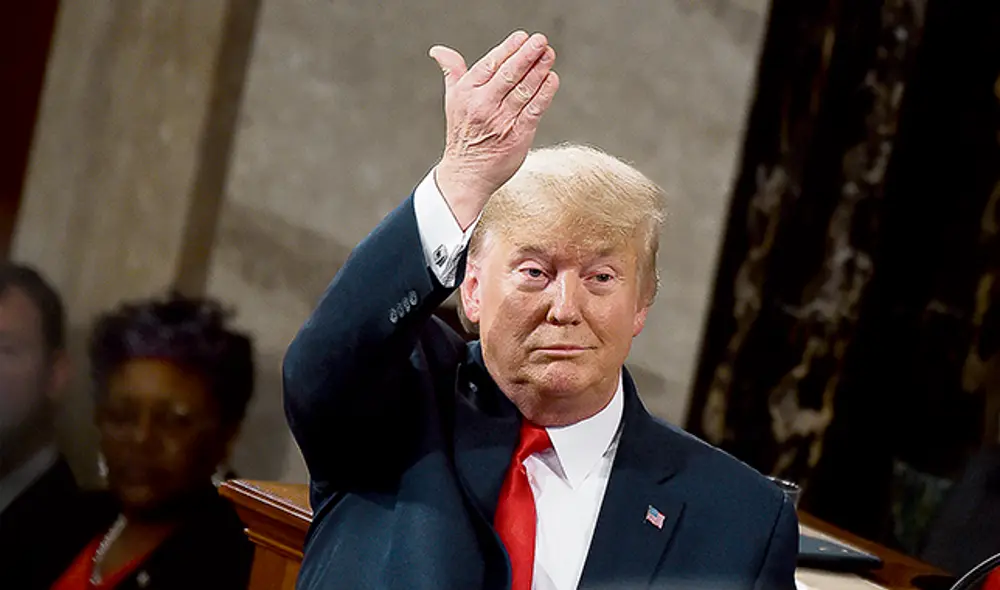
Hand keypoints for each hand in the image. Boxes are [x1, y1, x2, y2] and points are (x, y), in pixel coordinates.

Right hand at [429, 31, 559, 229]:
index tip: (523, 36)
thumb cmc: (462, 133)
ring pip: (523, 91)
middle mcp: (483, 105)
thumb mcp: (452, 100)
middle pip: (508, 75)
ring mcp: (501, 121)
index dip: (508, 49)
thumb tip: (438, 51)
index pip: (490, 64)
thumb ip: (452, 72)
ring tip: (549, 54)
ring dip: (539, 71)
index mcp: (466, 93)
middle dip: (526, 55)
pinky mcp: (517, 136)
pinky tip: (552, 79)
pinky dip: (544, 94)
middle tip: (541, 40)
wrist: (466, 175)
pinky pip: (533, 111)